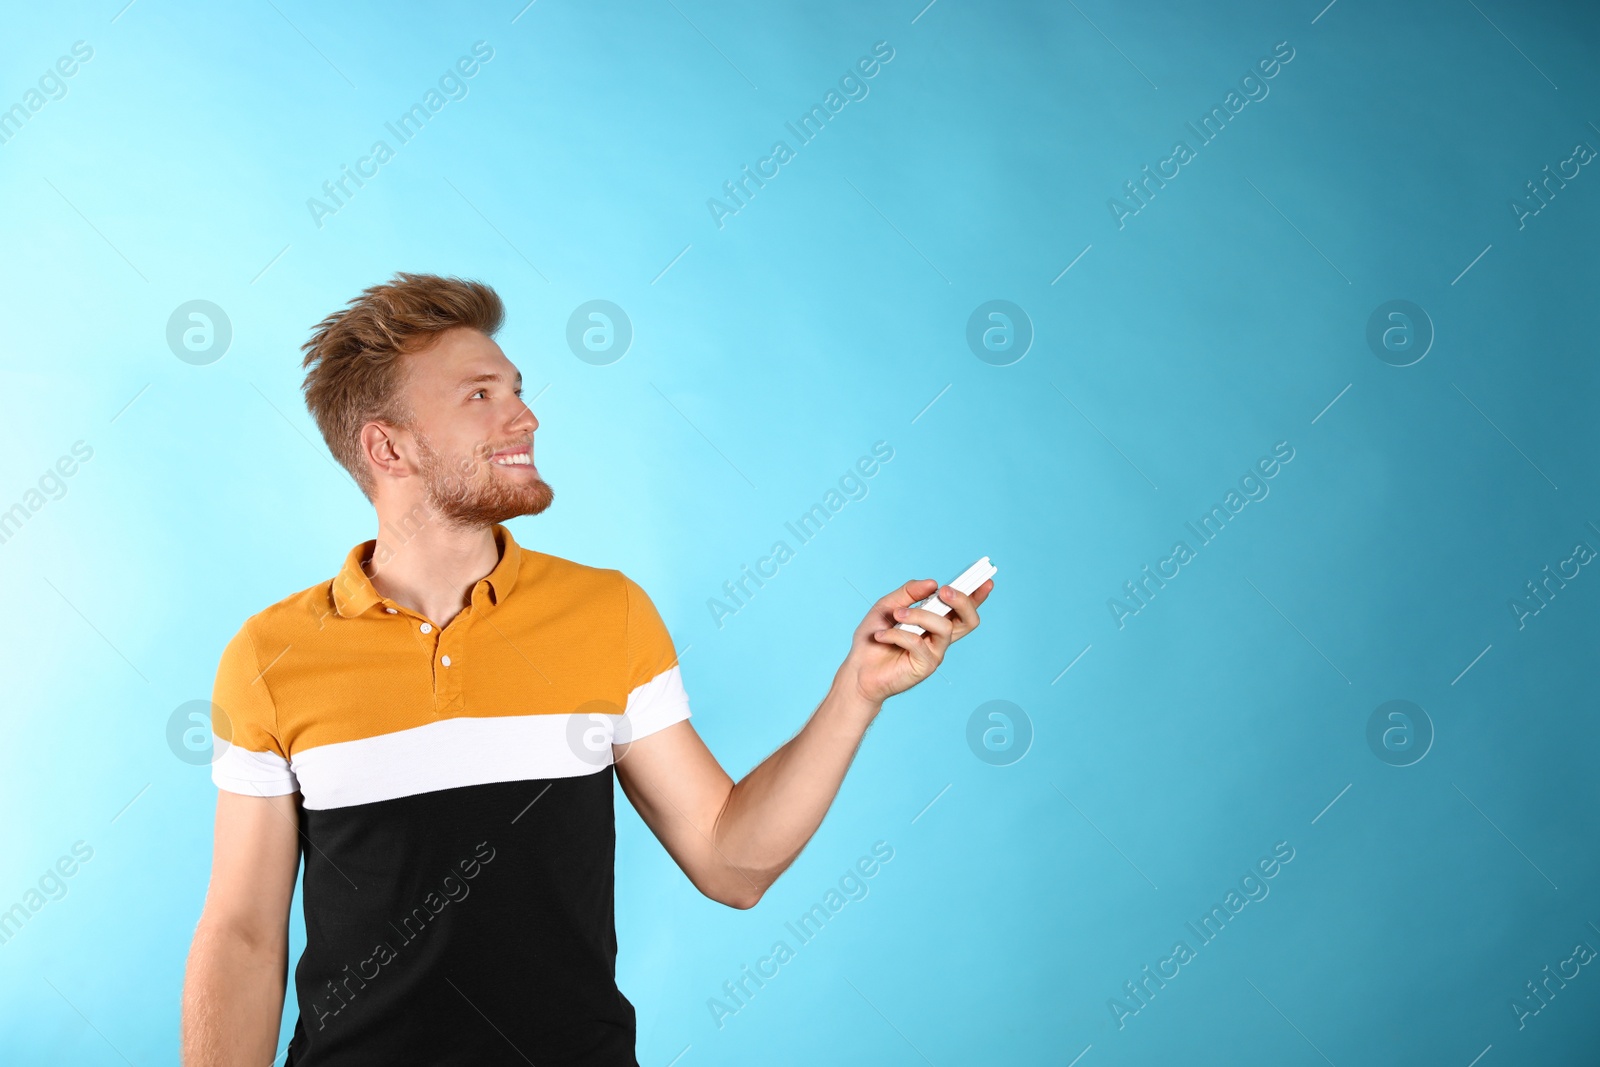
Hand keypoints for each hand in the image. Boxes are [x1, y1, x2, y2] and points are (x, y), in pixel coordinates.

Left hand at [835, 577, 993, 706]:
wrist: (858, 669)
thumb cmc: (873, 638)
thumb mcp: (887, 606)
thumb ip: (909, 593)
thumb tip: (932, 583)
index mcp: (934, 622)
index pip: (962, 609)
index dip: (977, 596)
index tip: (985, 579)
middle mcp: (939, 637)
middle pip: (969, 620)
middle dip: (962, 601)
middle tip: (944, 591)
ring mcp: (935, 652)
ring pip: (944, 627)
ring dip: (919, 615)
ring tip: (897, 615)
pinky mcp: (926, 666)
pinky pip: (918, 642)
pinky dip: (898, 634)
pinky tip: (882, 636)